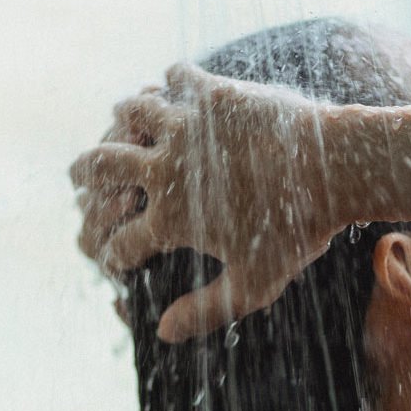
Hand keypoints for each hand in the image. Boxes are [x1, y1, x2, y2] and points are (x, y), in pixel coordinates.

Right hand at [71, 64, 344, 341]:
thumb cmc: (299, 231)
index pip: (118, 241)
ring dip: (122, 118)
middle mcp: (165, 169)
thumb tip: (161, 333)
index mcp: (170, 219)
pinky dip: (170, 79)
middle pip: (102, 167)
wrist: (335, 169)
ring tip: (118, 119)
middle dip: (82, 174)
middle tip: (75, 175)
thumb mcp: (254, 284)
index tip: (110, 255)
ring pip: (133, 113)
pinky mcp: (213, 93)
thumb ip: (205, 310)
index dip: (109, 254)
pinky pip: (178, 76)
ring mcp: (187, 126)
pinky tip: (171, 80)